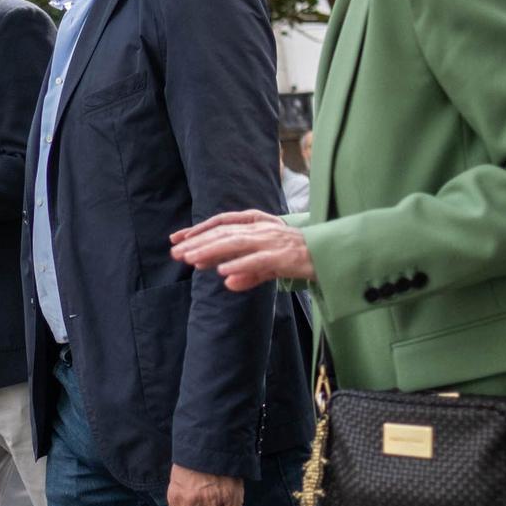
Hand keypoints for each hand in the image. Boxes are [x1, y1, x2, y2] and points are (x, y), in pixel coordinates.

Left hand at [169, 210, 313, 290]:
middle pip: (223, 233)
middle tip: (175, 252)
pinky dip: (239, 264)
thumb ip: (248, 272)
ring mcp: (271, 241)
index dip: (198, 230)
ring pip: (235, 243)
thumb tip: (227, 282)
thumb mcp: (269, 265)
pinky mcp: (282, 256)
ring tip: (190, 259)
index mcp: (257, 223)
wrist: (330, 255)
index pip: (221, 223)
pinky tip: (222, 271)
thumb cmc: (298, 256)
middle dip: (197, 242)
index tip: (177, 238)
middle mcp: (261, 228)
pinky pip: (257, 260)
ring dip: (211, 250)